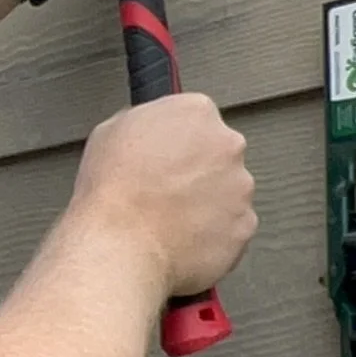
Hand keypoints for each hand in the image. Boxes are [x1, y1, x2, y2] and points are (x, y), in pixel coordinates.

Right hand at [75, 89, 256, 296]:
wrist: (121, 244)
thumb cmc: (112, 190)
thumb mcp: (111, 131)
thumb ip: (146, 123)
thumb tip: (151, 131)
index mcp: (196, 112)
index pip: (197, 118)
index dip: (178, 140)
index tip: (166, 156)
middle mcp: (227, 144)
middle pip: (219, 154)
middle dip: (198, 170)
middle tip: (166, 189)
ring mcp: (241, 187)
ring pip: (228, 192)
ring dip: (207, 202)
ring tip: (170, 218)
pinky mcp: (244, 226)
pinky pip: (232, 227)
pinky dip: (212, 234)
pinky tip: (182, 238)